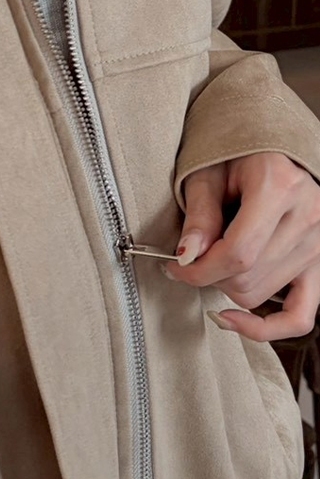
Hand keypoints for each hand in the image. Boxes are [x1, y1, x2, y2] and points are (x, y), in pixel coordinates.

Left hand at [161, 152, 319, 340]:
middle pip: (247, 277)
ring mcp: (319, 244)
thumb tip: (187, 257)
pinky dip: (267, 327)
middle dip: (208, 275)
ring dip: (228, 287)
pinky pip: (301, 315)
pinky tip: (234, 319)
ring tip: (217, 260)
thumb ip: (199, 215)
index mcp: (280, 187)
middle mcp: (308, 216)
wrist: (271, 151)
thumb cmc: (236, 157)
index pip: (238, 253)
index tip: (173, 268)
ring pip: (261, 295)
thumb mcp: (207, 174)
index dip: (198, 270)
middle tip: (189, 259)